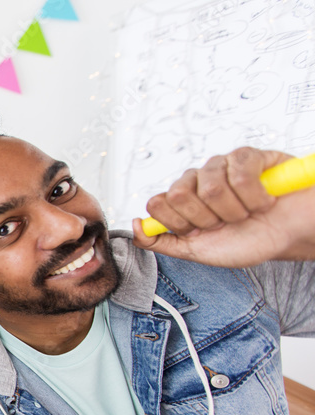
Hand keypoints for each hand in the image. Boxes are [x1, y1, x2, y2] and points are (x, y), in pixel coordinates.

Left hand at [133, 147, 314, 266]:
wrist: (287, 236)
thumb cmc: (246, 240)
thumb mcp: (196, 251)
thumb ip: (161, 242)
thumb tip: (135, 226)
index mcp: (182, 200)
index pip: (158, 203)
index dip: (180, 223)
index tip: (199, 232)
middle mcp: (197, 179)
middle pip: (179, 195)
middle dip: (206, 219)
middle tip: (225, 223)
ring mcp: (221, 165)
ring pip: (211, 188)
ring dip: (234, 211)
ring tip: (246, 214)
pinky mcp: (248, 156)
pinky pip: (240, 174)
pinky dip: (255, 197)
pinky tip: (262, 201)